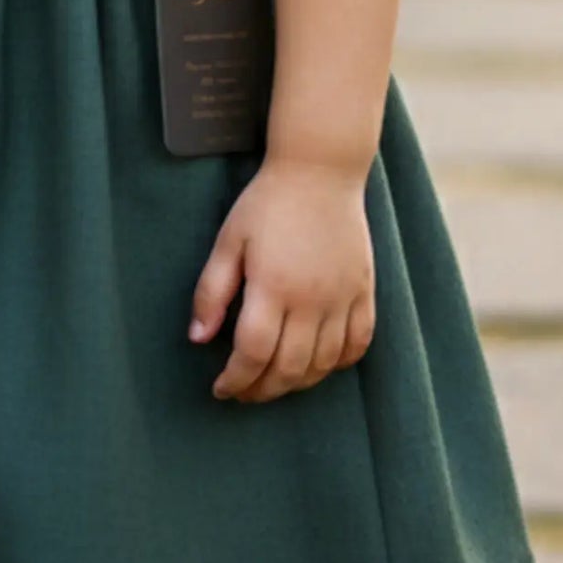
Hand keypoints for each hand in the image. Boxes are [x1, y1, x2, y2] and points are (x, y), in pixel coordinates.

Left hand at [188, 155, 375, 402]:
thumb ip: (212, 291)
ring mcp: (343, 298)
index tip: (221, 389)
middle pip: (289, 368)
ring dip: (297, 383)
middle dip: (262, 390)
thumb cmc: (267, 204)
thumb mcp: (229, 241)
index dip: (235, 380)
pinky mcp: (364, 291)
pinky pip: (358, 344)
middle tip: (244, 392)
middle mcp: (312, 299)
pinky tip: (318, 364)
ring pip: (324, 364)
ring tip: (275, 381)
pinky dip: (338, 364)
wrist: (320, 171)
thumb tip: (198, 339)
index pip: (253, 353)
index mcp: (273, 286)